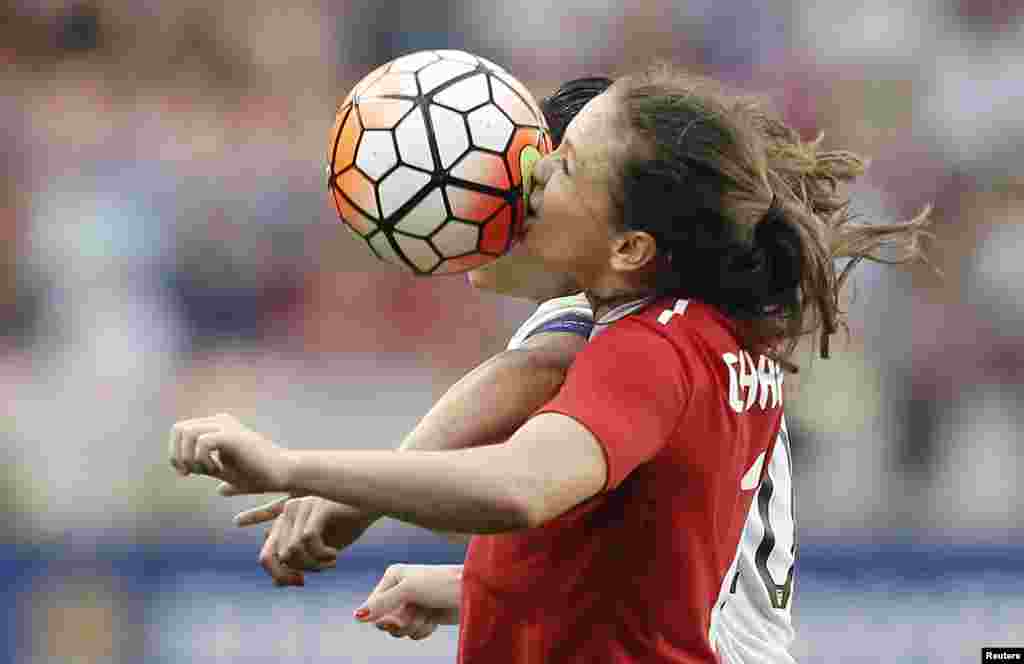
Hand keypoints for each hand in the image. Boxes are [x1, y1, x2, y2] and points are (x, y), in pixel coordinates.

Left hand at [168, 413, 292, 495]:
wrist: (281, 474)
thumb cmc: (257, 475)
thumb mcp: (225, 472)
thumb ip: (210, 469)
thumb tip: (207, 481)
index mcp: (217, 426)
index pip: (179, 431)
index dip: (175, 453)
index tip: (186, 474)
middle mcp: (220, 421)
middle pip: (178, 428)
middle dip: (178, 455)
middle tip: (190, 473)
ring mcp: (227, 426)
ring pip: (187, 432)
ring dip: (189, 457)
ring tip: (208, 471)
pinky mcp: (233, 436)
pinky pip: (203, 442)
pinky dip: (203, 460)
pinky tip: (218, 471)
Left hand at [234, 496, 378, 585]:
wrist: (370, 508)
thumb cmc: (344, 527)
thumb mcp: (318, 551)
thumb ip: (298, 562)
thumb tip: (276, 584)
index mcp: (284, 522)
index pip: (265, 557)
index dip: (280, 575)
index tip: (301, 583)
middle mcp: (288, 511)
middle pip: (281, 556)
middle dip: (304, 569)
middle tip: (325, 568)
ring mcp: (302, 506)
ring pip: (294, 549)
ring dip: (314, 563)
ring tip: (331, 561)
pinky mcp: (318, 506)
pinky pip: (309, 538)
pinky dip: (321, 553)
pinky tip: (335, 554)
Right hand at [354, 564, 461, 639]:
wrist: (473, 591)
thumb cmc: (441, 584)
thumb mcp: (408, 591)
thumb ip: (382, 603)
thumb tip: (357, 615)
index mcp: (393, 577)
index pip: (373, 606)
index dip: (383, 617)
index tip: (396, 618)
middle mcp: (400, 590)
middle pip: (385, 621)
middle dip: (401, 622)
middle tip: (417, 612)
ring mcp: (413, 604)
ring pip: (400, 630)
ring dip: (415, 626)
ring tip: (428, 613)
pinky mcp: (426, 616)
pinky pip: (414, 633)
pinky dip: (424, 630)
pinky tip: (434, 620)